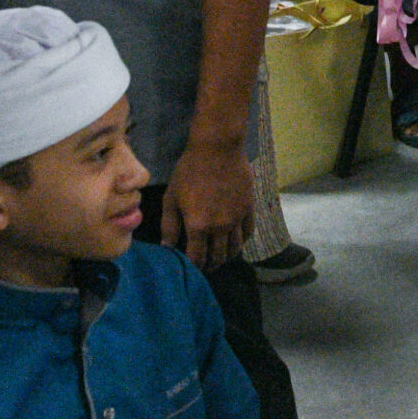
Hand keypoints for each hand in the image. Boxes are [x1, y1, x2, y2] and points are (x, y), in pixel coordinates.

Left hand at [160, 142, 253, 268]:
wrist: (218, 149)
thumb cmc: (189, 171)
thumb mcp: (171, 197)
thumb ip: (169, 225)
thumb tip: (167, 247)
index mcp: (198, 226)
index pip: (198, 257)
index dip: (194, 267)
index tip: (191, 269)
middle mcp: (220, 227)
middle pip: (218, 256)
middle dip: (211, 265)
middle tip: (206, 267)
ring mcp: (237, 218)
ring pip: (235, 248)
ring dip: (227, 257)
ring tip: (221, 258)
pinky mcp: (249, 208)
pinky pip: (248, 232)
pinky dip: (242, 242)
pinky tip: (236, 242)